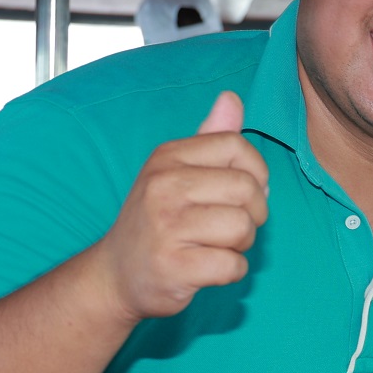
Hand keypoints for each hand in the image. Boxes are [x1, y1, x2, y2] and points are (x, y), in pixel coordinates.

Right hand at [94, 91, 268, 323]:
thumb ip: (208, 137)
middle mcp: (163, 186)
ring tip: (216, 246)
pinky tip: (208, 269)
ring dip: (242, 244)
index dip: (256, 173)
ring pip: (243, 227)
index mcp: (167, 158)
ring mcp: (166, 227)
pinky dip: (231, 272)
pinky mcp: (173, 267)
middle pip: (247, 189)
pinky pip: (233, 266)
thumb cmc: (157, 220)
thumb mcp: (174, 172)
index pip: (236, 146)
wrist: (116, 274)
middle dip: (253, 214)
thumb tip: (232, 98)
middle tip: (229, 227)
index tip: (242, 194)